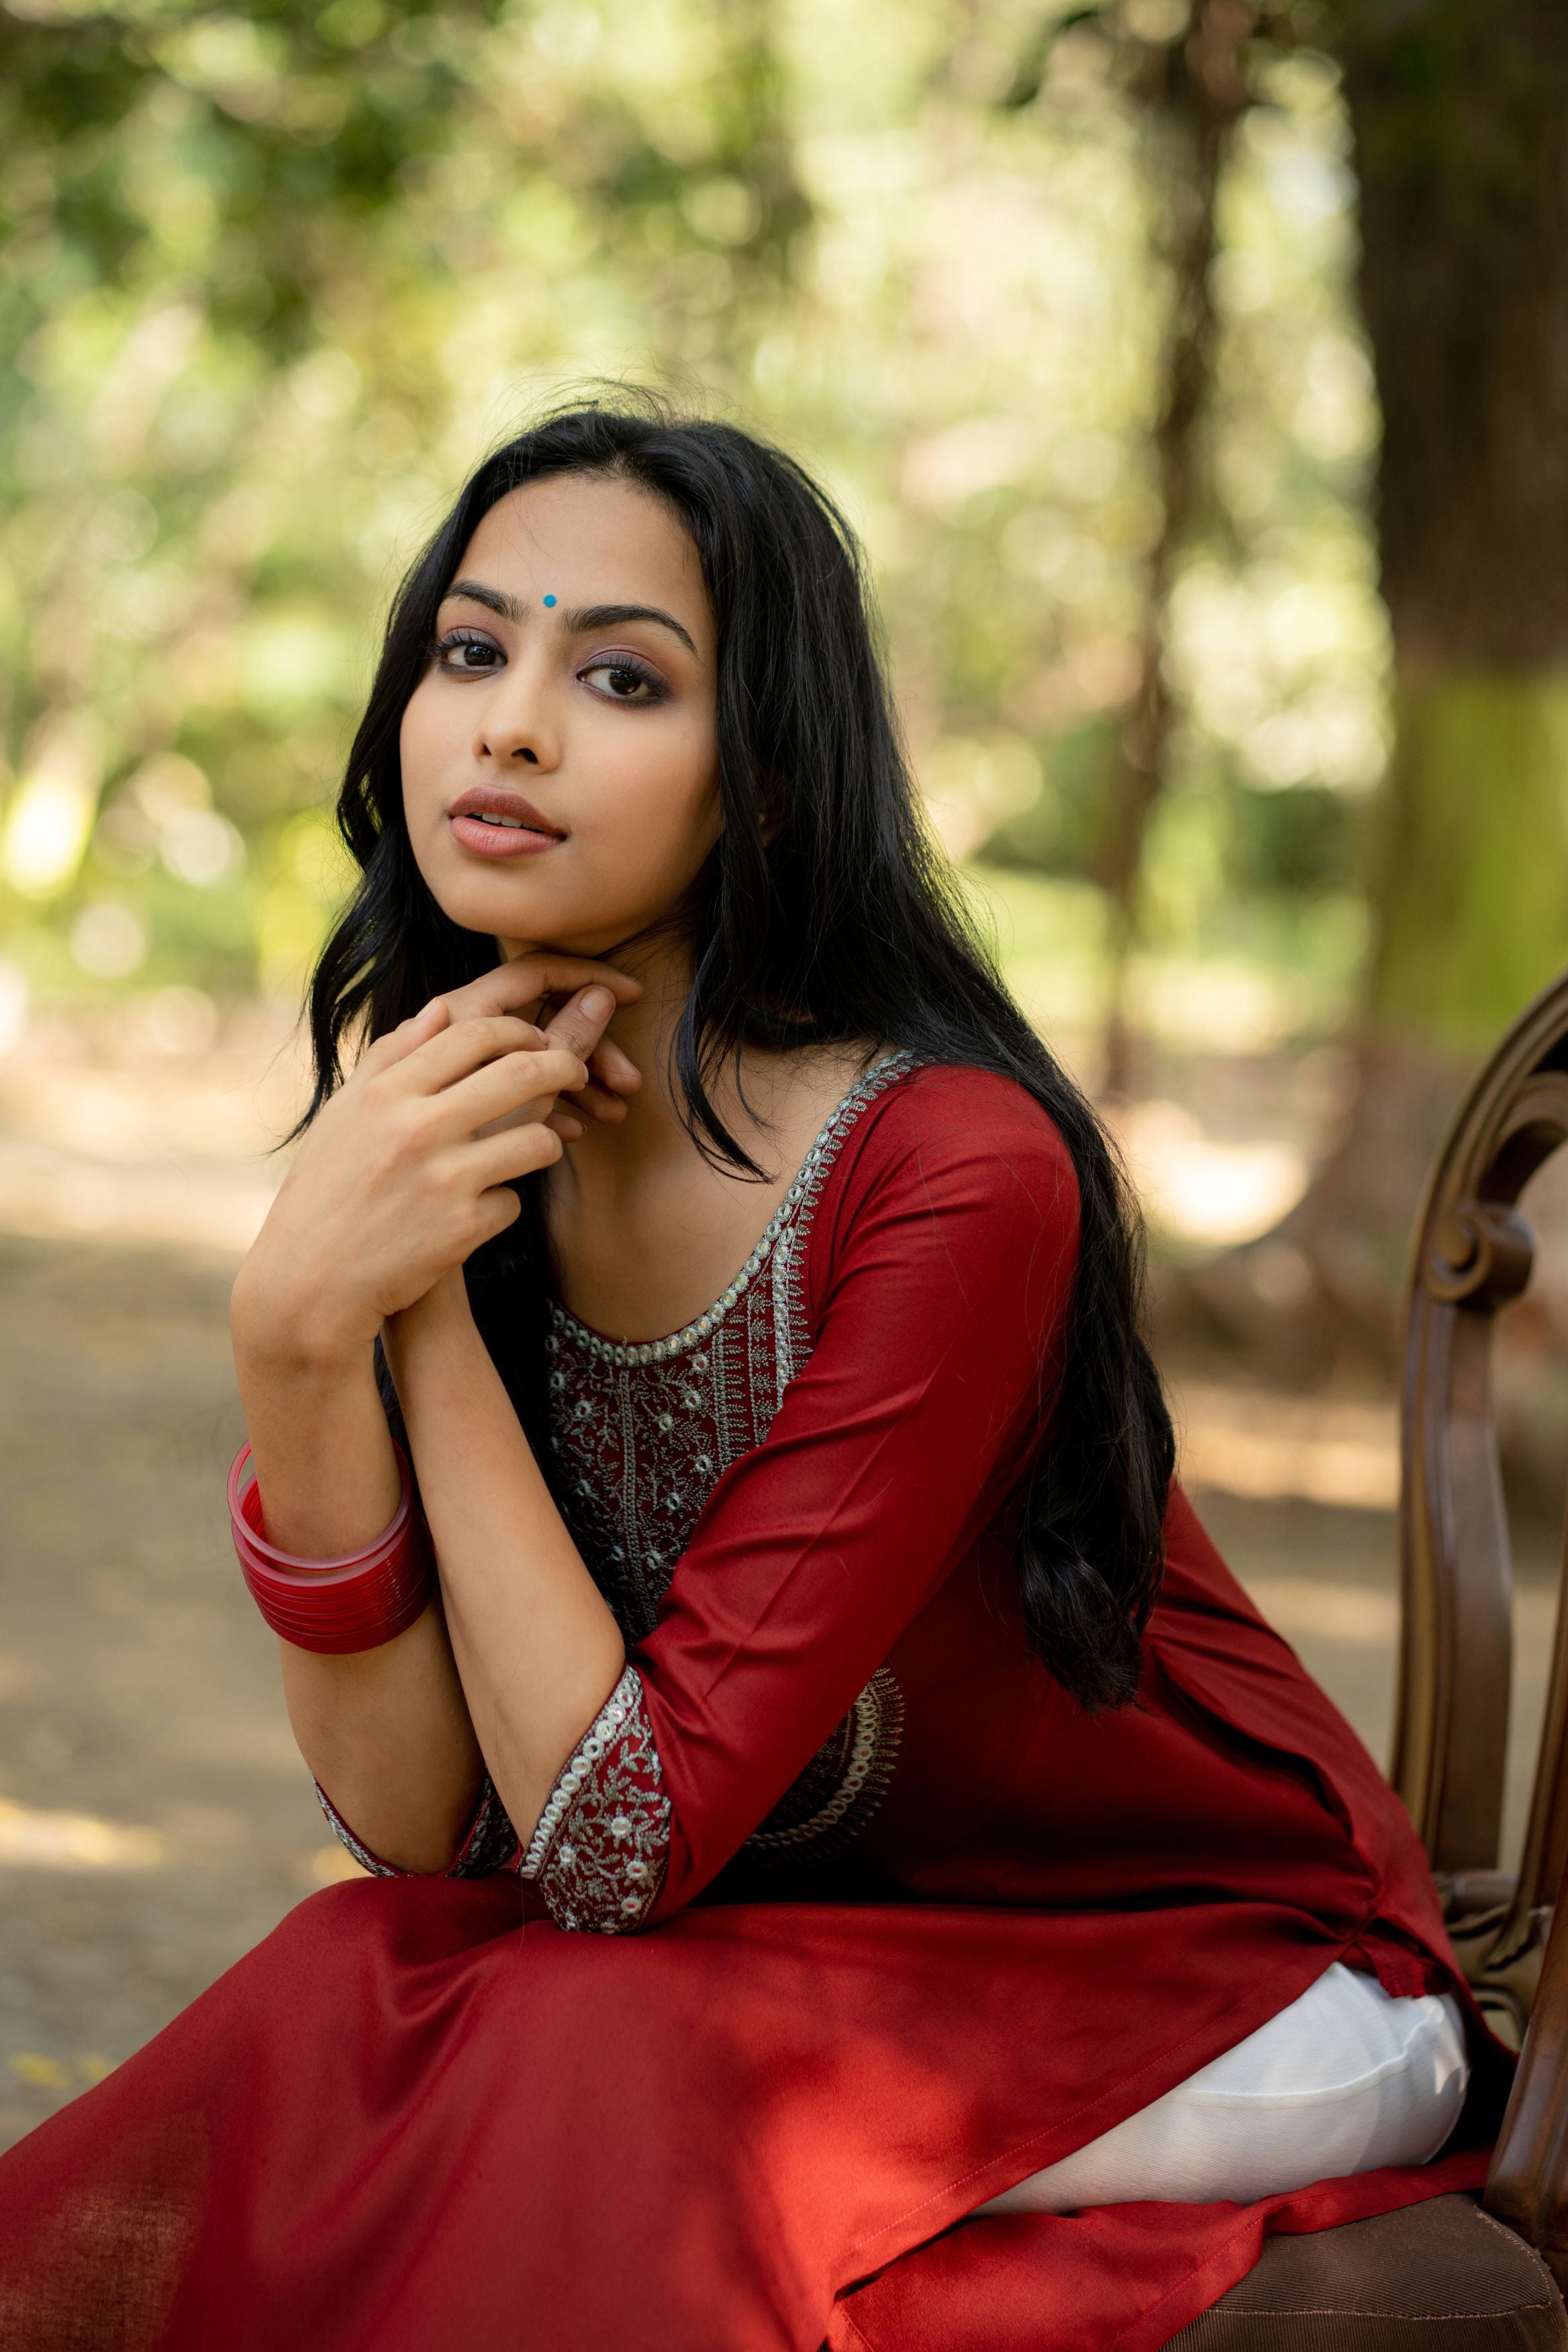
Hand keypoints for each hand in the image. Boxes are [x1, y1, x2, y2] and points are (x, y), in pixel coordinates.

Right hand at [234, 958, 638, 1364]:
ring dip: (545, 1141)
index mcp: (385, 1092)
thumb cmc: (327, 1190)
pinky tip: (478, 1211)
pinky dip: (501, 1204)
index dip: (520, 1031)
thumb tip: (441, 1008)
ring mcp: (443, 1179)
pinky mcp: (462, 1229)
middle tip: (576, 1071)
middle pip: (522, 1074)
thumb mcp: (345, 1115)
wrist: (311, 1282)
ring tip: (533, 1147)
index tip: (537, 1040)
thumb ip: (391, 1057)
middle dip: (564, 1067)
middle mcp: (416, 1128)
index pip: (475, 1034)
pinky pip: (513, 1201)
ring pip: (537, 1139)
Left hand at [419, 954, 642, 1138]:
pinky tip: (573, 1132)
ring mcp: (458, 1066)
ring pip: (530, 1056)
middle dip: (593, 1047)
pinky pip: (507, 1087)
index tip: (633, 995)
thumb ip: (560, 1043)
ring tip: (614, 1115)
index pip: (535, 971)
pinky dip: (545, 1103)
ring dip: (579, 1081)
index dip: (588, 976)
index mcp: (460, 1014)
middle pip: (541, 1017)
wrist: (374, 1217)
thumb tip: (601, 997)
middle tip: (630, 1084)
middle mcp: (457, 1031)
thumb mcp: (513, 1096)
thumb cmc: (434, 1155)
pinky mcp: (458, 1098)